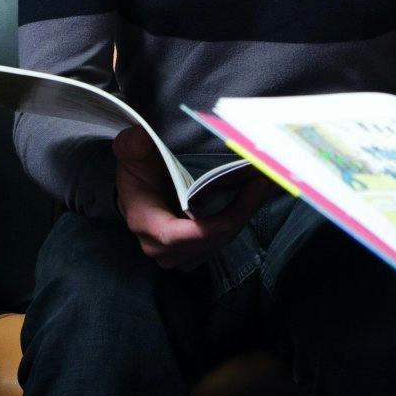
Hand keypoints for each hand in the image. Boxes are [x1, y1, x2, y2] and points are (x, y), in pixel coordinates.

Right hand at [114, 127, 270, 270]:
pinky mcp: (192, 254)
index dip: (214, 224)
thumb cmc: (138, 170)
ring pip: (220, 243)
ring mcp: (177, 255)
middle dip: (242, 213)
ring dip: (244, 217)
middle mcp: (160, 247)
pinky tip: (252, 198)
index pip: (179, 235)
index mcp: (145, 223)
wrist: (138, 187)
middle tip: (265, 180)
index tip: (245, 198)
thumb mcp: (131, 151)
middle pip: (209, 240)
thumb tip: (139, 140)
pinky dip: (238, 222)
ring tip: (263, 186)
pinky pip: (221, 243)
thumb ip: (131, 145)